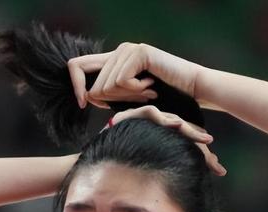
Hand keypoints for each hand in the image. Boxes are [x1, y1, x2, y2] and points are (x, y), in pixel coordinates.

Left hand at [67, 42, 200, 108]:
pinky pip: (122, 81)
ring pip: (108, 86)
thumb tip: (86, 98)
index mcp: (113, 60)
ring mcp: (128, 49)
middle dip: (113, 101)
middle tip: (139, 99)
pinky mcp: (139, 52)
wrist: (192, 89)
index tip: (83, 105)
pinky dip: (136, 91)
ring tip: (149, 92)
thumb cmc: (163, 97)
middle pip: (94, 85)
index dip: (76, 87)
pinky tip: (152, 86)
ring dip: (129, 97)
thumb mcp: (129, 98)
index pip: (76, 67)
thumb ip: (108, 96)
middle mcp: (118, 51)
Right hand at [105, 105, 226, 176]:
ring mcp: (144, 121)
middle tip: (215, 158)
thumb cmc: (117, 170)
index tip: (217, 169)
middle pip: (183, 133)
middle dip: (201, 145)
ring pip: (173, 122)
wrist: (93, 164)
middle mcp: (155, 129)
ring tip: (206, 139)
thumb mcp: (147, 174)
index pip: (186, 144)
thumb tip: (187, 191)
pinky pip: (151, 115)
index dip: (202, 155)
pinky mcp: (133, 115)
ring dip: (190, 131)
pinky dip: (164, 119)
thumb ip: (165, 175)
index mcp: (161, 141)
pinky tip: (177, 126)